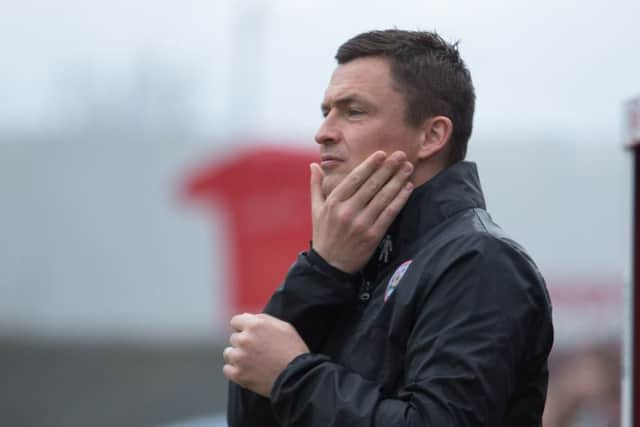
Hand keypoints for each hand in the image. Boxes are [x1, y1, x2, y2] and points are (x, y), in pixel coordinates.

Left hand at [223, 313, 308, 397]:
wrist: (298, 376)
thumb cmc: (293, 350)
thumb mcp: (283, 327)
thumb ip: (263, 320)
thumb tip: (246, 317)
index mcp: (255, 325)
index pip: (235, 321)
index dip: (243, 327)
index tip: (249, 335)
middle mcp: (244, 339)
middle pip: (234, 338)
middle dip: (243, 343)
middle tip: (257, 351)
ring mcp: (240, 357)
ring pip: (229, 353)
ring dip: (237, 356)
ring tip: (253, 362)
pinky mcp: (238, 374)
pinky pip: (227, 369)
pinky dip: (235, 371)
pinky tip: (247, 371)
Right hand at [310, 151, 413, 272]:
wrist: (329, 267)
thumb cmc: (323, 235)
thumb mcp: (315, 210)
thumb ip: (316, 185)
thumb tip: (313, 164)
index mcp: (333, 202)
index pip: (354, 179)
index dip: (369, 165)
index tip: (381, 153)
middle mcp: (347, 211)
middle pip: (371, 185)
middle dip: (388, 168)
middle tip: (400, 155)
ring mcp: (360, 224)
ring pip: (383, 198)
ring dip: (397, 181)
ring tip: (408, 167)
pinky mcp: (372, 236)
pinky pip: (389, 214)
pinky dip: (399, 200)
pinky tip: (407, 188)